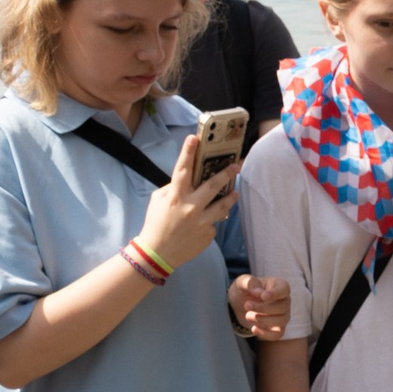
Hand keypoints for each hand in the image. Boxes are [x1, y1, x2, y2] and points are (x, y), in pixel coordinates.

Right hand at [137, 133, 237, 272]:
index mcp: (175, 196)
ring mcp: (202, 221)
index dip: (187, 152)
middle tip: (237, 165)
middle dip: (227, 173)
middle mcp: (191, 207)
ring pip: (223, 205)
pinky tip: (205, 222)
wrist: (158, 253)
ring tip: (235, 192)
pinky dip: (211, 219)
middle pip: (213, 185)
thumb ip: (173, 189)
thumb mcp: (158, 201)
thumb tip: (188, 181)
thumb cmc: (155, 223)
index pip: (182, 170)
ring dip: (231, 197)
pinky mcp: (208, 234)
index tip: (194, 138)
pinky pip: (214, 222)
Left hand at [230, 274, 288, 339]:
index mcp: (278, 285)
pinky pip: (278, 334)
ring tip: (248, 316)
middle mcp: (284, 300)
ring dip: (264, 320)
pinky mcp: (277, 327)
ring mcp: (283, 315)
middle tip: (247, 305)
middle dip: (263, 308)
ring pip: (282, 321)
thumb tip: (259, 293)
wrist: (240, 303)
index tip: (263, 296)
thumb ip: (249, 283)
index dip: (276, 294)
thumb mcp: (241, 282)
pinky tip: (253, 328)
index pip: (284, 289)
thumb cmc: (244, 289)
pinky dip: (266, 334)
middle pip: (282, 307)